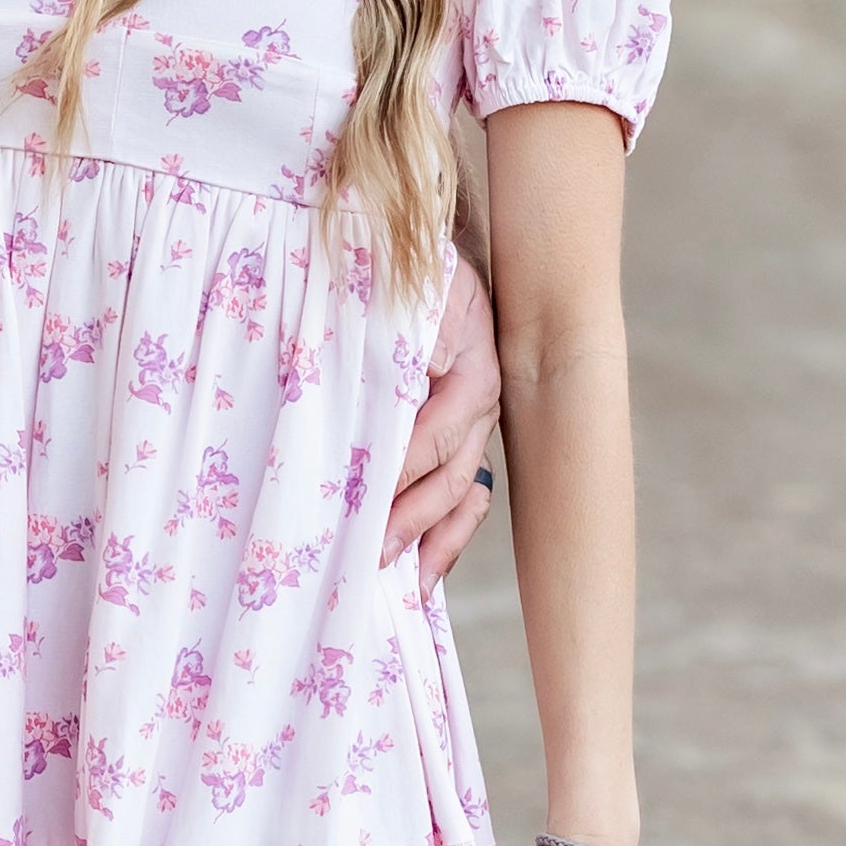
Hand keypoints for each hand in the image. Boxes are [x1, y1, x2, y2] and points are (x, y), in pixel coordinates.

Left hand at [387, 256, 500, 585]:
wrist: (435, 263)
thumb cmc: (418, 273)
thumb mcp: (425, 283)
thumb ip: (427, 320)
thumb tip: (427, 362)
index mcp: (473, 372)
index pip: (438, 429)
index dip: (402, 465)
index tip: (364, 495)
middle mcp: (480, 408)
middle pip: (451, 474)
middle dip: (411, 517)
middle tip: (371, 552)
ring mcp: (474, 430)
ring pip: (459, 496)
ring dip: (428, 540)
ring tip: (396, 581)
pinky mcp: (461, 443)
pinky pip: (463, 501)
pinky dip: (444, 540)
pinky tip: (421, 578)